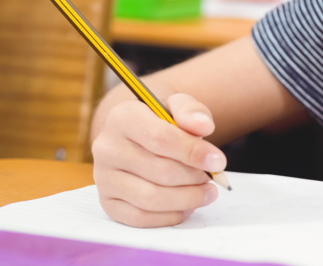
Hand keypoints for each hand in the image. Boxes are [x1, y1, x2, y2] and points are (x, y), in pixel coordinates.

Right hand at [91, 94, 227, 226]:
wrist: (138, 132)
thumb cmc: (162, 119)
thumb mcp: (179, 105)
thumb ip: (192, 111)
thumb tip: (204, 126)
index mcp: (123, 117)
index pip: (160, 137)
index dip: (192, 152)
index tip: (218, 161)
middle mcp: (107, 148)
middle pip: (159, 171)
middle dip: (193, 177)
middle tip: (212, 177)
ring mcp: (104, 177)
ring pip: (149, 198)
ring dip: (186, 199)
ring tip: (206, 192)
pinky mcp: (107, 202)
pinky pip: (139, 217)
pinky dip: (169, 216)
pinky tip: (187, 206)